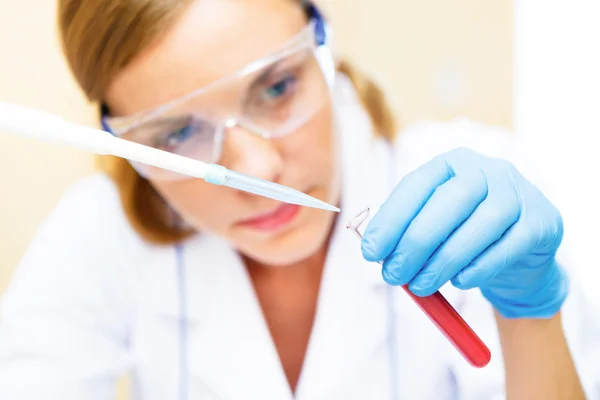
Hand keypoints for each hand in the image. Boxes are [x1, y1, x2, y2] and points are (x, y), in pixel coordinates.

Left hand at [361, 147, 568, 318]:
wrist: (519, 253)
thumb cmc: (463, 235)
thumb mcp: (434, 226)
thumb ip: (407, 232)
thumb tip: (377, 251)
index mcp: (452, 164)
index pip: (418, 184)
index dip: (392, 218)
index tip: (370, 251)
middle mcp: (487, 170)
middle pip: (451, 199)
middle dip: (416, 241)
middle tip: (393, 275)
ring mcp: (519, 193)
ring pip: (482, 224)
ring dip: (445, 260)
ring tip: (420, 286)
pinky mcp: (542, 222)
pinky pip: (508, 246)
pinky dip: (479, 267)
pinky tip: (459, 281)